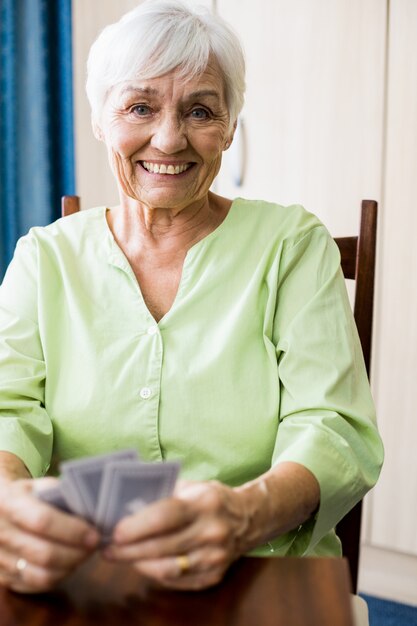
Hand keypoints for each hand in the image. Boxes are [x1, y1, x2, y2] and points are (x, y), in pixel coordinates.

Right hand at [0, 477, 99, 592]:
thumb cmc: (26, 495)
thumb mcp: (39, 485)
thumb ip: (61, 495)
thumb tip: (90, 512)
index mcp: (10, 503)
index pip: (42, 521)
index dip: (72, 530)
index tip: (94, 533)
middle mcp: (1, 533)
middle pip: (44, 553)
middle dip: (76, 552)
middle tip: (94, 545)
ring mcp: (0, 559)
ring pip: (42, 575)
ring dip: (70, 566)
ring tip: (84, 554)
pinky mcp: (4, 577)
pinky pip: (36, 585)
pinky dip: (59, 577)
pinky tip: (69, 563)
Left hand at [103, 480, 250, 589]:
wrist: (250, 519)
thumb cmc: (212, 499)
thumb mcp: (192, 487)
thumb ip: (163, 494)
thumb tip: (127, 505)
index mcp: (205, 504)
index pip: (167, 516)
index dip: (138, 526)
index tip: (115, 532)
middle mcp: (212, 532)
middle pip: (163, 546)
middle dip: (129, 550)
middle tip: (108, 549)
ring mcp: (215, 558)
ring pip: (168, 569)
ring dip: (139, 564)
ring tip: (121, 557)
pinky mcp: (214, 576)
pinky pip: (177, 581)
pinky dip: (156, 574)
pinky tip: (143, 564)